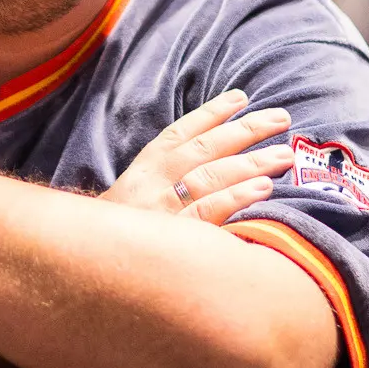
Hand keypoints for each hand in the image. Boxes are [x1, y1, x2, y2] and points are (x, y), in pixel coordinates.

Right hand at [102, 92, 293, 225]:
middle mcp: (152, 184)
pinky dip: (236, 197)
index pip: (180, 133)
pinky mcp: (171, 240)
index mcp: (143, 170)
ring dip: (251, 162)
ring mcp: (161, 211)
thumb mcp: (132, 199)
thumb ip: (165, 180)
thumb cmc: (117, 236)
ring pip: (211, 177)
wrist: (83, 270)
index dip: (212, 113)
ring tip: (284, 155)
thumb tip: (211, 163)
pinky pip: (208, 213)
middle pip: (205, 149)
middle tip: (281, 118)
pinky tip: (263, 189)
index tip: (241, 97)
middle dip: (245, 130)